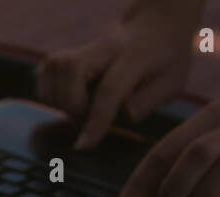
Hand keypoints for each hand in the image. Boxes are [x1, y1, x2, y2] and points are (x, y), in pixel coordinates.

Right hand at [37, 0, 201, 149]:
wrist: (156, 27)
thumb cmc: (166, 60)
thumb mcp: (173, 82)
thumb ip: (148, 101)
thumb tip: (123, 117)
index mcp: (135, 55)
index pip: (110, 89)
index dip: (95, 120)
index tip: (83, 146)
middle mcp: (105, 46)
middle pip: (72, 70)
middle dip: (72, 105)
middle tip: (87, 120)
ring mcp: (84, 47)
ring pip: (54, 69)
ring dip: (59, 99)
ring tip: (80, 110)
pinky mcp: (70, 52)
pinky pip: (46, 72)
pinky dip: (49, 92)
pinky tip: (68, 101)